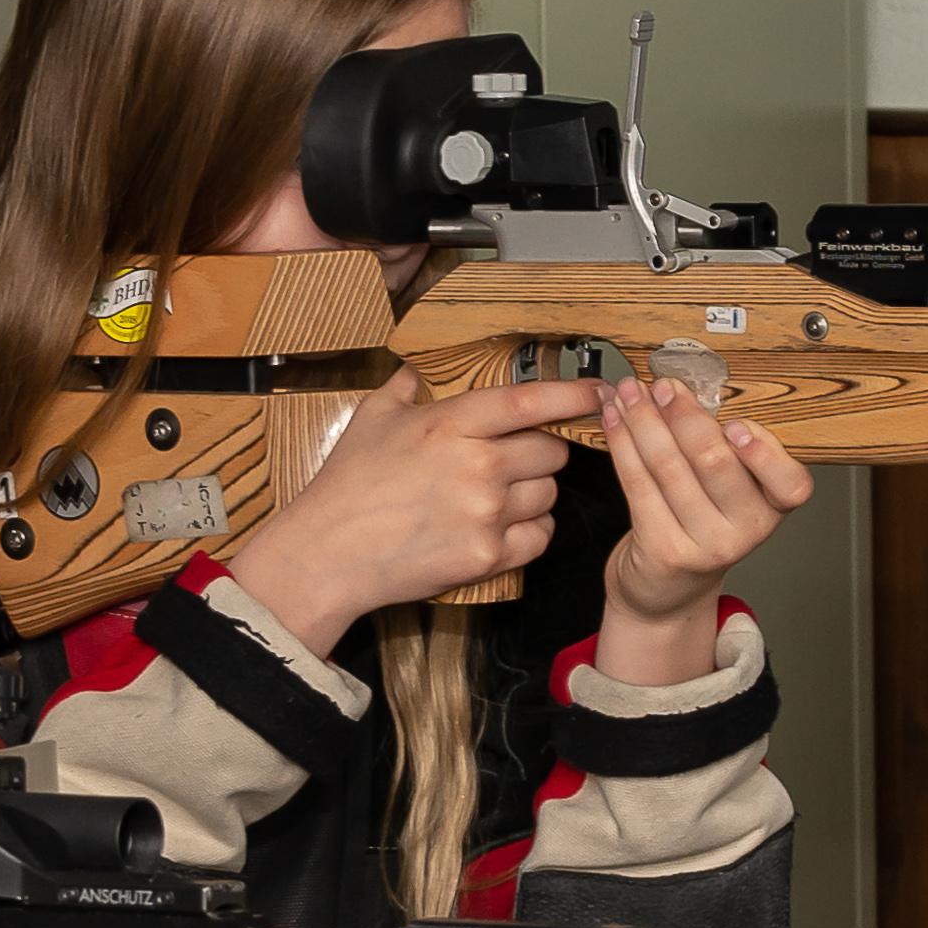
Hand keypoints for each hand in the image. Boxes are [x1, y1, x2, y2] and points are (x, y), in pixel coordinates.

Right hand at [217, 374, 601, 650]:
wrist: (328, 553)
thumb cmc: (346, 485)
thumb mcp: (371, 420)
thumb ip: (402, 389)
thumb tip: (413, 372)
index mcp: (452, 423)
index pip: (531, 402)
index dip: (573, 395)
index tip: (599, 392)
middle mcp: (477, 466)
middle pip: (551, 453)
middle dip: (541, 453)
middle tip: (512, 461)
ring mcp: (486, 513)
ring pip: (547, 495)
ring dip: (533, 494)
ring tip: (494, 497)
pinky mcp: (488, 556)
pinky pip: (538, 537)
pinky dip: (528, 532)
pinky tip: (500, 527)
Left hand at [590, 374, 815, 687]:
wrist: (667, 591)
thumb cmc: (699, 527)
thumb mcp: (731, 494)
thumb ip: (725, 450)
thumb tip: (691, 389)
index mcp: (772, 509)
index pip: (791, 485)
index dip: (764, 453)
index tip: (736, 423)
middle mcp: (746, 532)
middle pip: (716, 464)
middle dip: (684, 416)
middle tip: (664, 385)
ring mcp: (705, 545)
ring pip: (669, 467)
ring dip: (644, 421)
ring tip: (630, 392)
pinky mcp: (663, 550)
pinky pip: (638, 485)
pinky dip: (623, 444)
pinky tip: (615, 421)